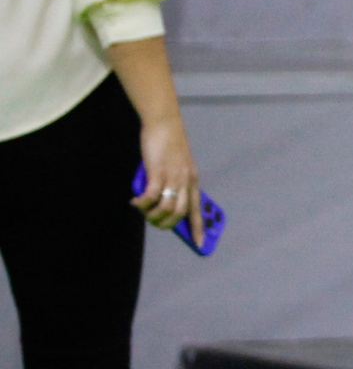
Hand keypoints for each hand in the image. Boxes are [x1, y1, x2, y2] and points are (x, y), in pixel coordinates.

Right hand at [131, 117, 202, 244]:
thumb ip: (172, 183)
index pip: (198, 209)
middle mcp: (186, 181)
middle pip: (180, 213)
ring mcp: (173, 177)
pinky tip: (135, 201)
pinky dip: (142, 203)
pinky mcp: (158, 172)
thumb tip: (161, 203)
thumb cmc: (168, 145)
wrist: (164, 124)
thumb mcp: (176, 166)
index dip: (199, 228)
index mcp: (193, 180)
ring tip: (142, 211)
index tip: (201, 244)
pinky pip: (151, 196)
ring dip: (151, 215)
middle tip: (153, 222)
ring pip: (166, 208)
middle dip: (165, 224)